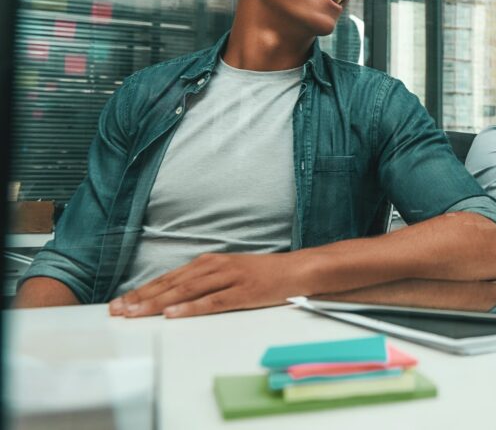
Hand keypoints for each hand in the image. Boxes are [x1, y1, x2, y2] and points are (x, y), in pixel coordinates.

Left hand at [108, 252, 311, 318]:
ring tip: (136, 312)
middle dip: (142, 297)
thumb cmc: (263, 274)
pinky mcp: (243, 293)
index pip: (170, 277)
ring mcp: (229, 278)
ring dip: (159, 302)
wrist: (296, 270)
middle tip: (118, 310)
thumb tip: (174, 296)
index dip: (143, 289)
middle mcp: (215, 267)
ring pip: (187, 291)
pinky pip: (212, 301)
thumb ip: (204, 280)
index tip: (121, 302)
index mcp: (210, 262)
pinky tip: (174, 314)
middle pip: (172, 283)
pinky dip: (191, 308)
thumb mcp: (229, 272)